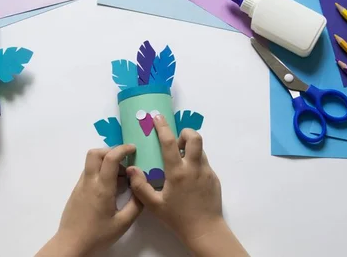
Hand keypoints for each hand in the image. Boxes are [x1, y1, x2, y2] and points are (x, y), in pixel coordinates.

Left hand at [36, 145, 142, 256]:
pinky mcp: (77, 191)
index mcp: (102, 188)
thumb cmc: (97, 236)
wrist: (71, 245)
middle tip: (124, 161)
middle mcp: (89, 182)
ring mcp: (80, 186)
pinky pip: (89, 173)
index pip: (110, 158)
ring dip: (105, 162)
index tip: (133, 149)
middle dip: (111, 151)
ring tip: (120, 178)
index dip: (122, 149)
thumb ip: (136, 205)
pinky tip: (110, 188)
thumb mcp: (122, 224)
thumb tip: (142, 189)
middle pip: (95, 153)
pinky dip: (100, 172)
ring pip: (91, 163)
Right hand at [127, 115, 247, 255]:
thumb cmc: (177, 218)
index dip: (162, 127)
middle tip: (175, 143)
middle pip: (195, 137)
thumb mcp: (154, 205)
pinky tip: (187, 178)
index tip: (157, 117)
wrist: (205, 230)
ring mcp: (207, 172)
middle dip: (184, 133)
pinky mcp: (214, 178)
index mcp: (178, 172)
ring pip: (200, 149)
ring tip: (179, 161)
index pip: (169, 143)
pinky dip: (195, 162)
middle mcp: (194, 168)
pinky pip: (204, 162)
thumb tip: (132, 168)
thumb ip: (140, 186)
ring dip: (190, 148)